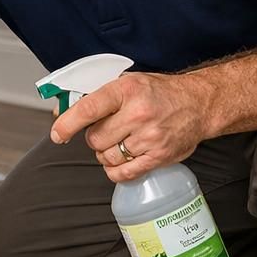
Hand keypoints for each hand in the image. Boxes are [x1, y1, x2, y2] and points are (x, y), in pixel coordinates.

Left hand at [49, 73, 209, 182]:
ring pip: (107, 157)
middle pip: (95, 138)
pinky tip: (121, 159)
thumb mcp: (128, 82)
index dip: (68, 123)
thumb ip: (97, 97)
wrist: (198, 104)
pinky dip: (115, 170)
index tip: (58, 133)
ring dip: (106, 153)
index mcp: (126, 90)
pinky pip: (123, 173)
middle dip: (95, 137)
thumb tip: (62, 114)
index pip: (88, 109)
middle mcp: (138, 113)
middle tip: (107, 130)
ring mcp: (149, 137)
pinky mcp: (159, 156)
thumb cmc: (160, 92)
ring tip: (119, 142)